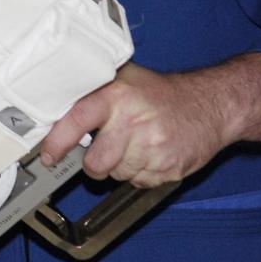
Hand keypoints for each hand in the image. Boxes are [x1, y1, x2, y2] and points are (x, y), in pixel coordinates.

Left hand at [38, 63, 228, 186]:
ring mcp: (153, 148)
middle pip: (96, 163)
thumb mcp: (126, 78)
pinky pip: (139, 183)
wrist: (210, 105)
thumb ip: (94, 91)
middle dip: (96, 163)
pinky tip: (152, 152)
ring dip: (121, 166)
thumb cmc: (162, 94)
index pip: (77, 120)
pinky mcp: (168, 168)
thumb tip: (54, 105)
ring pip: (117, 176)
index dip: (58, 141)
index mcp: (117, 95)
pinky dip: (141, 173)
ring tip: (137, 144)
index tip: (49, 154)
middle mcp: (133, 121)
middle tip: (108, 146)